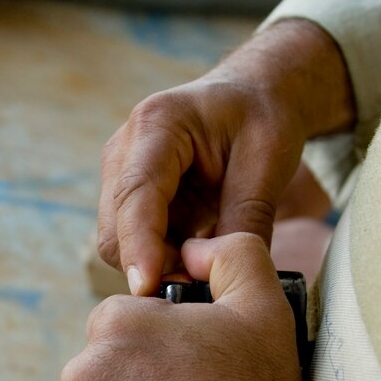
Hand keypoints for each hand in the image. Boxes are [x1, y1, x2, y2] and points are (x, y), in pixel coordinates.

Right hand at [98, 19, 353, 294]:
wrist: (252, 94)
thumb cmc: (261, 116)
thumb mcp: (267, 162)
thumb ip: (245, 220)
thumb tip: (223, 280)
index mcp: (157, 125)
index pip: (136, 194)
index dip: (139, 244)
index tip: (147, 286)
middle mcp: (125, 148)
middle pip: (114, 228)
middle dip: (150, 264)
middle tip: (203, 286)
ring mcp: (121, 173)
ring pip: (117, 242)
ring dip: (154, 265)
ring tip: (205, 270)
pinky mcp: (129, 196)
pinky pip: (133, 242)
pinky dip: (159, 259)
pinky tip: (195, 259)